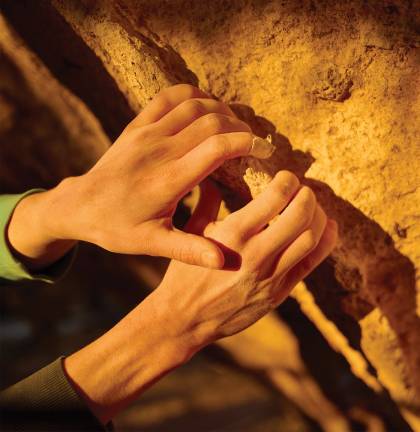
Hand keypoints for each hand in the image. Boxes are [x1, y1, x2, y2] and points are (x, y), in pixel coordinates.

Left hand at [7, 84, 271, 268]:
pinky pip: (169, 96)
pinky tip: (206, 107)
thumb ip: (190, 249)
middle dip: (240, 127)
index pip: (217, 147)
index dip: (248, 144)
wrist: (80, 206)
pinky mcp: (137, 125)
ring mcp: (146, 133)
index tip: (266, 151)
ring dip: (220, 110)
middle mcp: (159, 150)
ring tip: (234, 127)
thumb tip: (224, 262)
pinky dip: (194, 95)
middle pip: (211, 121)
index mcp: (168, 180)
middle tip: (253, 142)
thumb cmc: (117, 228)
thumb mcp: (152, 245)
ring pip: (194, 104)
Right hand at [64, 175, 336, 423]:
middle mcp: (256, 253)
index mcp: (232, 234)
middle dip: (307, 194)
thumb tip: (213, 177)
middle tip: (303, 189)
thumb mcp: (192, 234)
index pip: (275, 197)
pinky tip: (325, 227)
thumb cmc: (185, 273)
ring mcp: (270, 276)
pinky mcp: (278, 293)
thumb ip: (206, 202)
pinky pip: (311, 263)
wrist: (186, 319)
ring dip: (318, 216)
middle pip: (300, 214)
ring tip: (312, 207)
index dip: (287, 181)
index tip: (286, 177)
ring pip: (311, 237)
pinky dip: (325, 241)